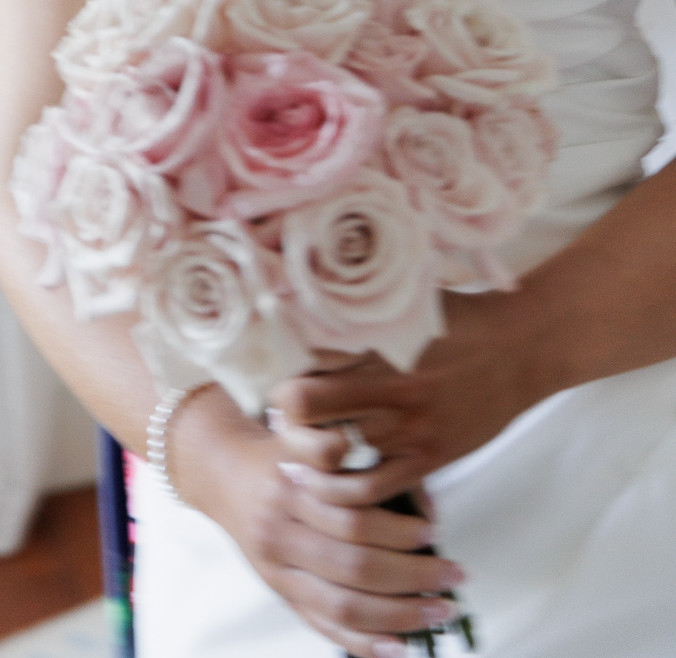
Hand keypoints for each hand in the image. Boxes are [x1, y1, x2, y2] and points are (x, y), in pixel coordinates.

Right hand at [175, 399, 466, 657]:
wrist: (221, 473)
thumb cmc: (276, 452)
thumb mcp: (301, 435)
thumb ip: (340, 452)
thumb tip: (403, 483)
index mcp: (289, 489)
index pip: (351, 519)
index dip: (396, 531)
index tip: (432, 531)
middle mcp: (280, 533)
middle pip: (353, 567)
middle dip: (412, 577)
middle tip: (453, 576)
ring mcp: (278, 570)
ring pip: (343, 605)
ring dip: (399, 614)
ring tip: (439, 610)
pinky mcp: (280, 592)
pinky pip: (324, 626)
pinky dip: (363, 643)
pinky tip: (399, 646)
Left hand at [266, 290, 541, 507]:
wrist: (522, 349)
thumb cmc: (461, 320)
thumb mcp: (409, 303)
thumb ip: (363, 312)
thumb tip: (308, 307)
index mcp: (378, 339)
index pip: (306, 355)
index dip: (283, 365)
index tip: (276, 374)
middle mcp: (388, 383)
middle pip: (306, 404)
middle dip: (284, 412)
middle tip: (280, 415)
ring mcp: (409, 425)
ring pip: (333, 451)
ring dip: (306, 454)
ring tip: (293, 453)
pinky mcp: (429, 457)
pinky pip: (372, 489)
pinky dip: (343, 495)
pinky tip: (327, 488)